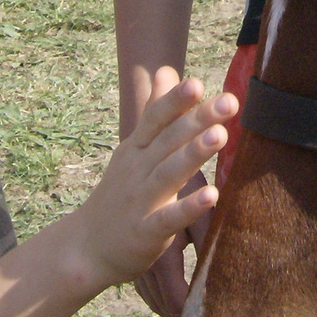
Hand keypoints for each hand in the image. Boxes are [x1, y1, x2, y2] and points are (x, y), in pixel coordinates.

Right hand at [75, 68, 236, 301]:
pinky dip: (189, 206)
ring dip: (194, 154)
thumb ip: (156, 112)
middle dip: (198, 119)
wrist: (86, 247)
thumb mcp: (134, 149)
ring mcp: (140, 200)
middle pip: (168, 140)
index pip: (155, 117)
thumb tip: (167, 69)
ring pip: (168, 173)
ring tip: (221, 135)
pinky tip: (212, 195)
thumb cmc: (121, 192)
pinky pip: (169, 218)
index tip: (198, 82)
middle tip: (229, 102)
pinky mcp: (145, 232)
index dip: (175, 100)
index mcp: (137, 147)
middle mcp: (137, 169)